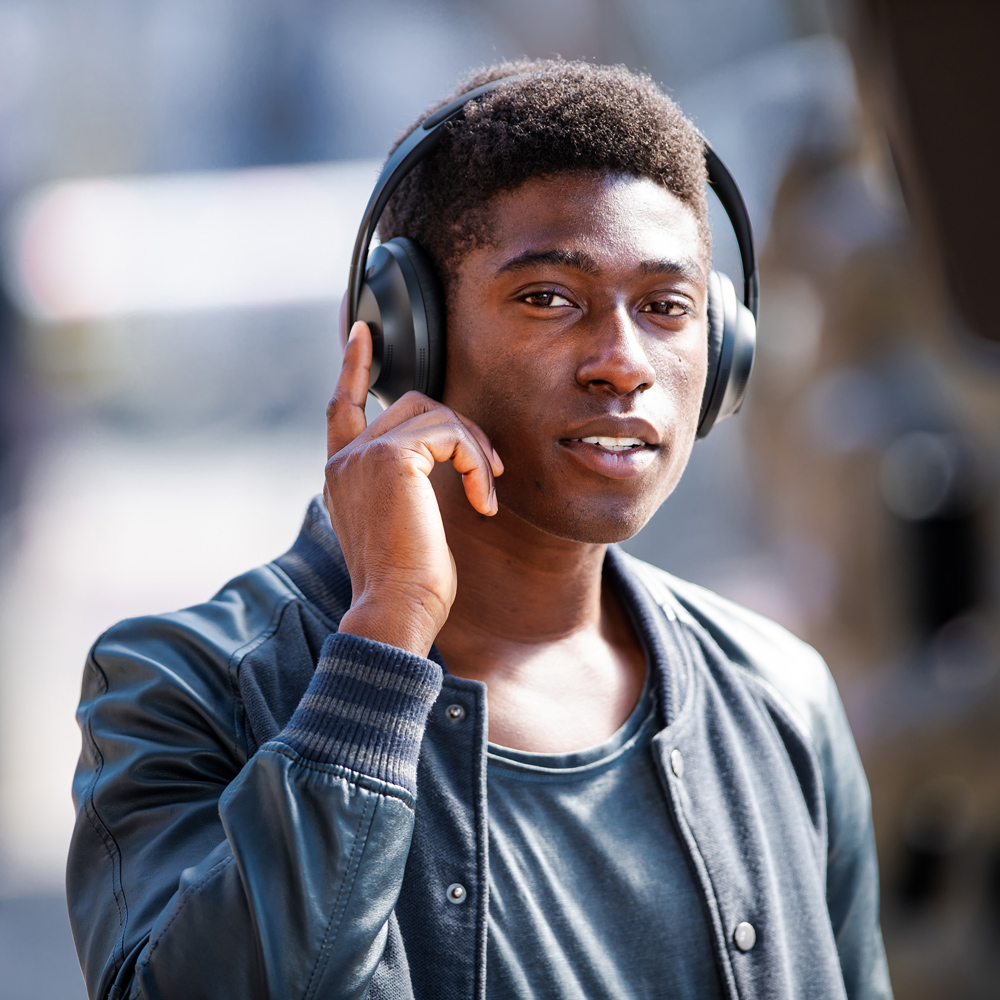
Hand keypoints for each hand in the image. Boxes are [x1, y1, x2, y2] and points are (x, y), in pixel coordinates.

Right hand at [324, 321, 502, 656]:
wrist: (397, 609)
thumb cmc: (409, 583)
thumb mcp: (404, 525)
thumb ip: (408, 484)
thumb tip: (443, 455)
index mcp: (342, 475)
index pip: (343, 406)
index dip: (353, 367)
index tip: (362, 331)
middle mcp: (345, 460)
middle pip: (409, 405)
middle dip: (459, 429)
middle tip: (491, 470)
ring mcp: (364, 456)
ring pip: (433, 414)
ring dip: (474, 448)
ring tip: (488, 492)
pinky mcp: (391, 459)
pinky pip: (450, 434)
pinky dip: (477, 462)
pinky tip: (483, 501)